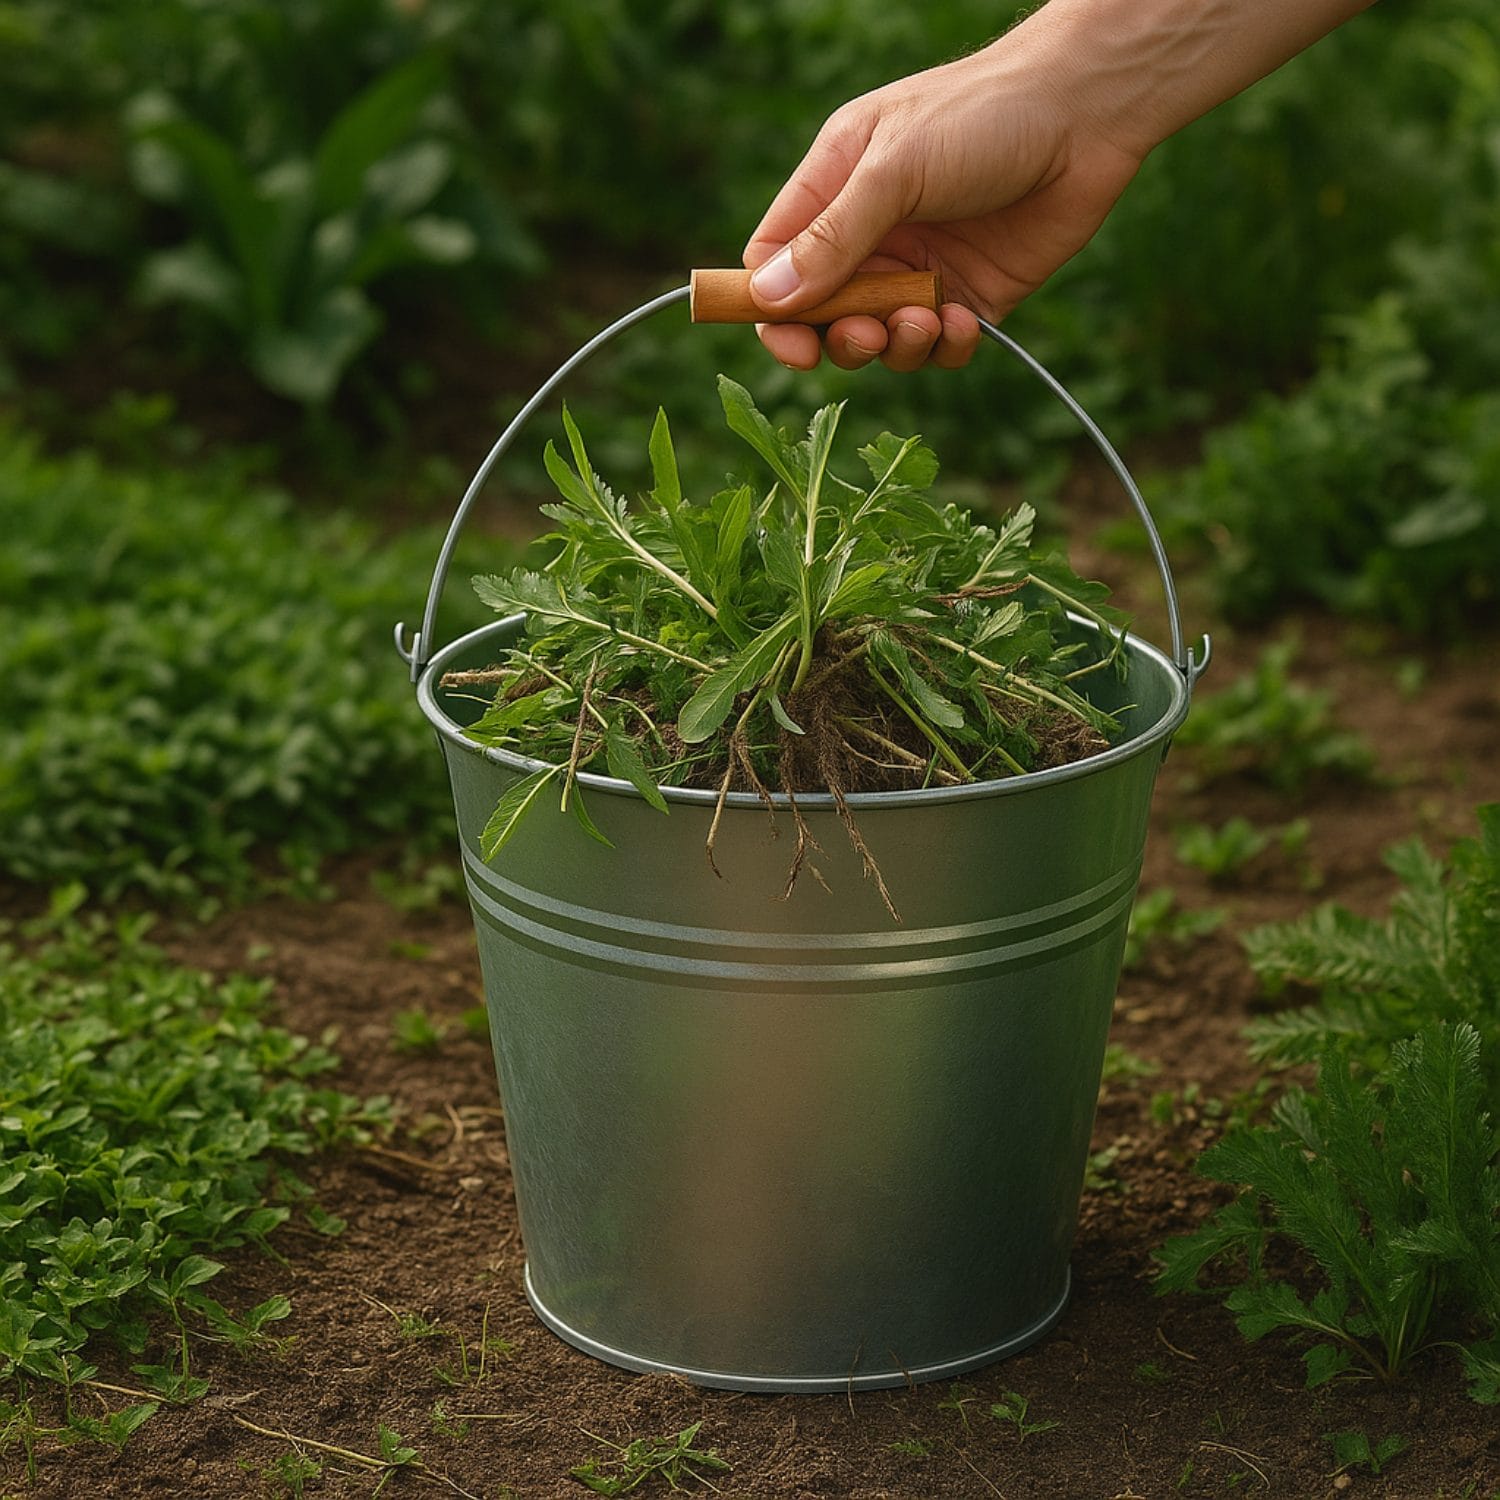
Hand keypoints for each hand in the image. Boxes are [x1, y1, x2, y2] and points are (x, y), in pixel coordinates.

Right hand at [741, 19, 1147, 371]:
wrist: (1086, 113)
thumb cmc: (982, 116)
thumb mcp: (893, 169)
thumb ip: (833, 237)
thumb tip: (769, 299)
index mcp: (837, 188)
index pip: (775, 264)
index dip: (772, 311)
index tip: (791, 346)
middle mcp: (874, 234)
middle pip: (824, 315)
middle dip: (841, 339)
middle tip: (867, 334)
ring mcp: (922, 268)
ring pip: (882, 341)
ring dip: (897, 346)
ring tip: (924, 318)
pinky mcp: (972, 295)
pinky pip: (941, 346)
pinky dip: (946, 346)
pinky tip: (963, 319)